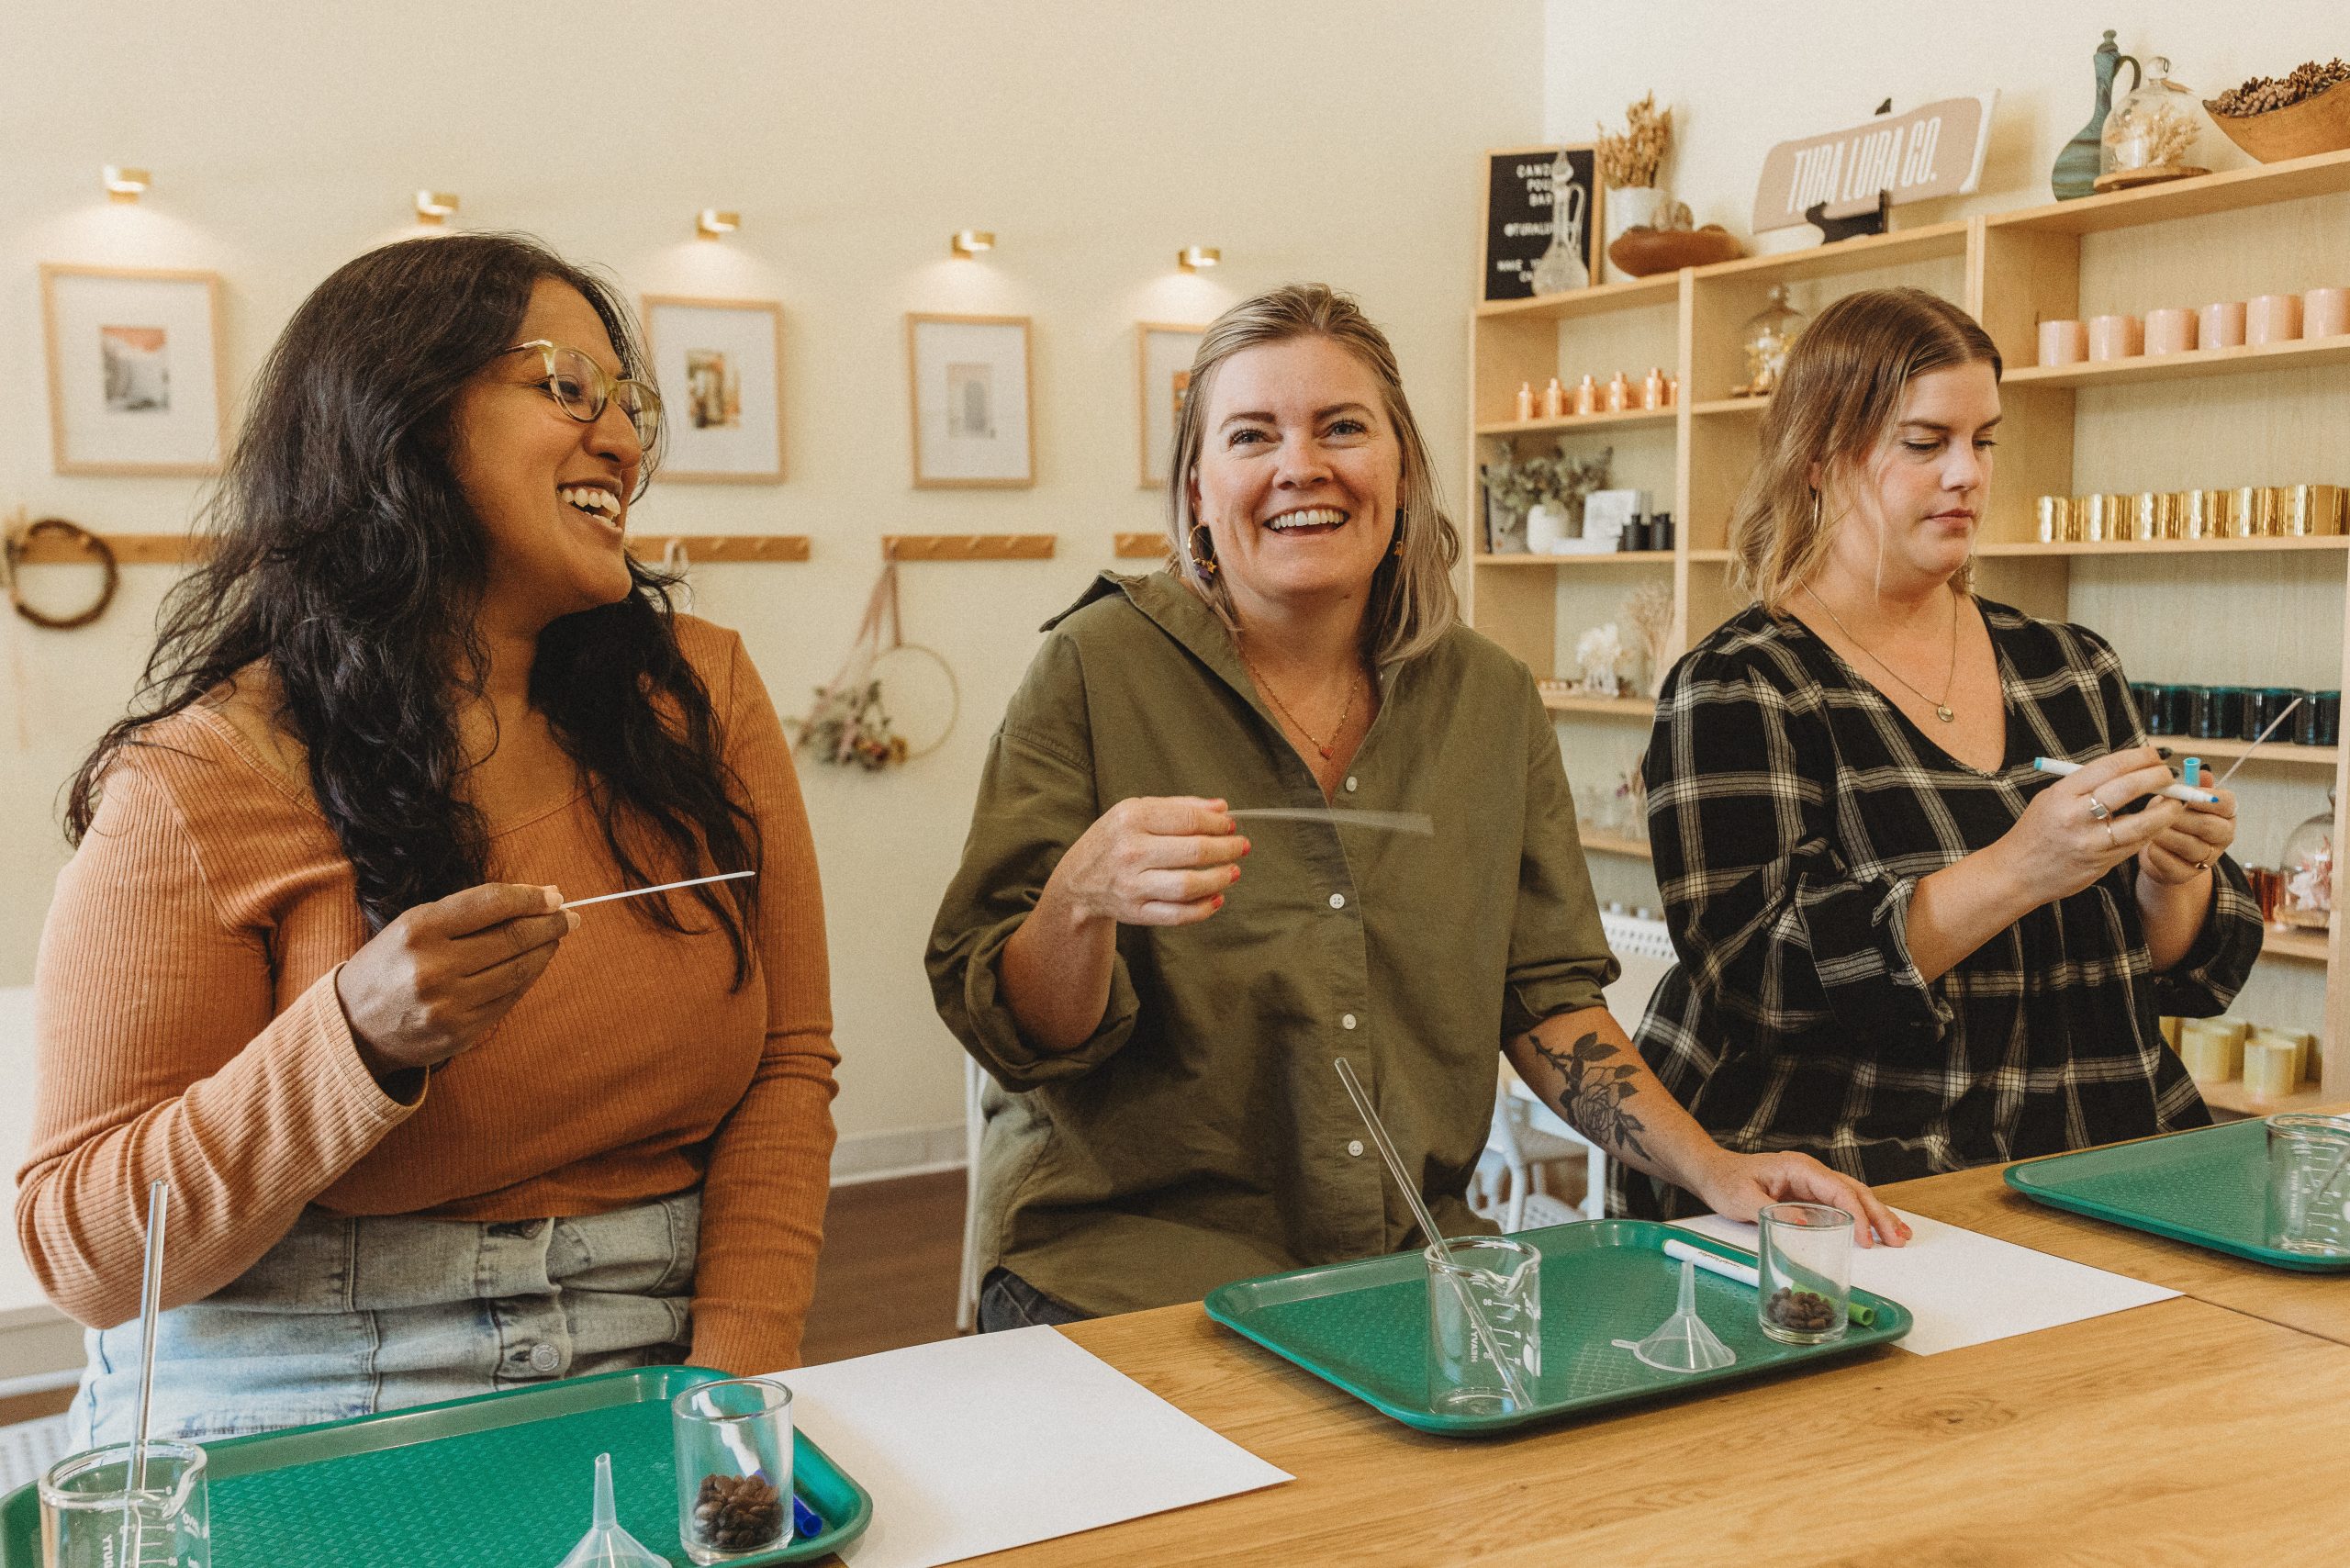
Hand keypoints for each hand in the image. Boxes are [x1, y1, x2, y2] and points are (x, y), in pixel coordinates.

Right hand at [335, 882, 577, 1078]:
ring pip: (518, 970)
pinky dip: (528, 978)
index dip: (530, 898)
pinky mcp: (462, 1032)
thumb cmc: (391, 964)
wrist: (354, 1027)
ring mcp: (449, 1004)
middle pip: (512, 937)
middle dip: (549, 924)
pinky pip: (509, 999)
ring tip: (555, 938)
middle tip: (569, 917)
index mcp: (419, 929)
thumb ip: (470, 911)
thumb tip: (540, 898)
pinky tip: (534, 965)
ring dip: (545, 951)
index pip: (491, 904)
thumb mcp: (415, 925)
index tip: (555, 896)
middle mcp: (433, 967)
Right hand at [1053, 796, 1248, 927]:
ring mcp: (1131, 885)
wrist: (1077, 881)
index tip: (1231, 825)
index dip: (1218, 824)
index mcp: (1130, 819)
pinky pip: (1178, 915)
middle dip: (1226, 849)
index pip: (1188, 819)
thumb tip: (1222, 808)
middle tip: (1241, 847)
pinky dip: (1203, 908)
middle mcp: (1130, 851)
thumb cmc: (1114, 840)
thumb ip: (1179, 807)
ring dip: (1219, 879)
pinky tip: (1216, 898)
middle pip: (1194, 851)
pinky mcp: (1135, 912)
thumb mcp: (1136, 812)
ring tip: (1233, 872)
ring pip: (1188, 886)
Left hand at [1688, 1149, 1909, 1247]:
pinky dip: (1861, 1216)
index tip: (1866, 1238)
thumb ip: (1771, 1211)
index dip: (1857, 1214)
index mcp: (1798, 1168)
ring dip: (1877, 1215)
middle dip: (1878, 1215)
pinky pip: (1842, 1203)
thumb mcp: (1742, 1199)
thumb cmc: (1725, 1181)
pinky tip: (1875, 1230)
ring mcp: (1812, 1182)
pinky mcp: (1809, 1194)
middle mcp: (1810, 1172)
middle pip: (1854, 1191)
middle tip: (1897, 1240)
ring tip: (1899, 1236)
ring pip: (1853, 1197)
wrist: (1713, 1172)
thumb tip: (1803, 1223)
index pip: (1838, 1190)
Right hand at [2001, 746, 2184, 906]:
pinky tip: (2158, 823)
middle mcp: (2075, 816)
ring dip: (2166, 810)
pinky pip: (2134, 845)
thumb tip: (2126, 769)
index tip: (2155, 755)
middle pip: (2127, 789)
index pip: (2109, 767)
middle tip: (2170, 774)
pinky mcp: (2100, 864)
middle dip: (2157, 778)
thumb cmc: (2035, 833)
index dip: (2139, 758)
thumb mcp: (2050, 799)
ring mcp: (2089, 843)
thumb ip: (2084, 785)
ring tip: (2177, 801)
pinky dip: (2151, 831)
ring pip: (2141, 823)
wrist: (2016, 873)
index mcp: (2061, 794)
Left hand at [2140, 782, 2235, 885]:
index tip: (2183, 793)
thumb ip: (2189, 786)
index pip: (2226, 802)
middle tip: (2159, 809)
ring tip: (2149, 825)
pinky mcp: (2186, 875)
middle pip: (2209, 826)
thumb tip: (2200, 772)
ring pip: (2190, 846)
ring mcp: (2207, 858)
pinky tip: (2147, 844)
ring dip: (2166, 833)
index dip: (2204, 797)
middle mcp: (2222, 836)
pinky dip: (2156, 852)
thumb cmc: (2171, 817)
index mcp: (2225, 813)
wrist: (2158, 851)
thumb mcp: (2178, 798)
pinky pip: (2172, 864)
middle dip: (2180, 816)